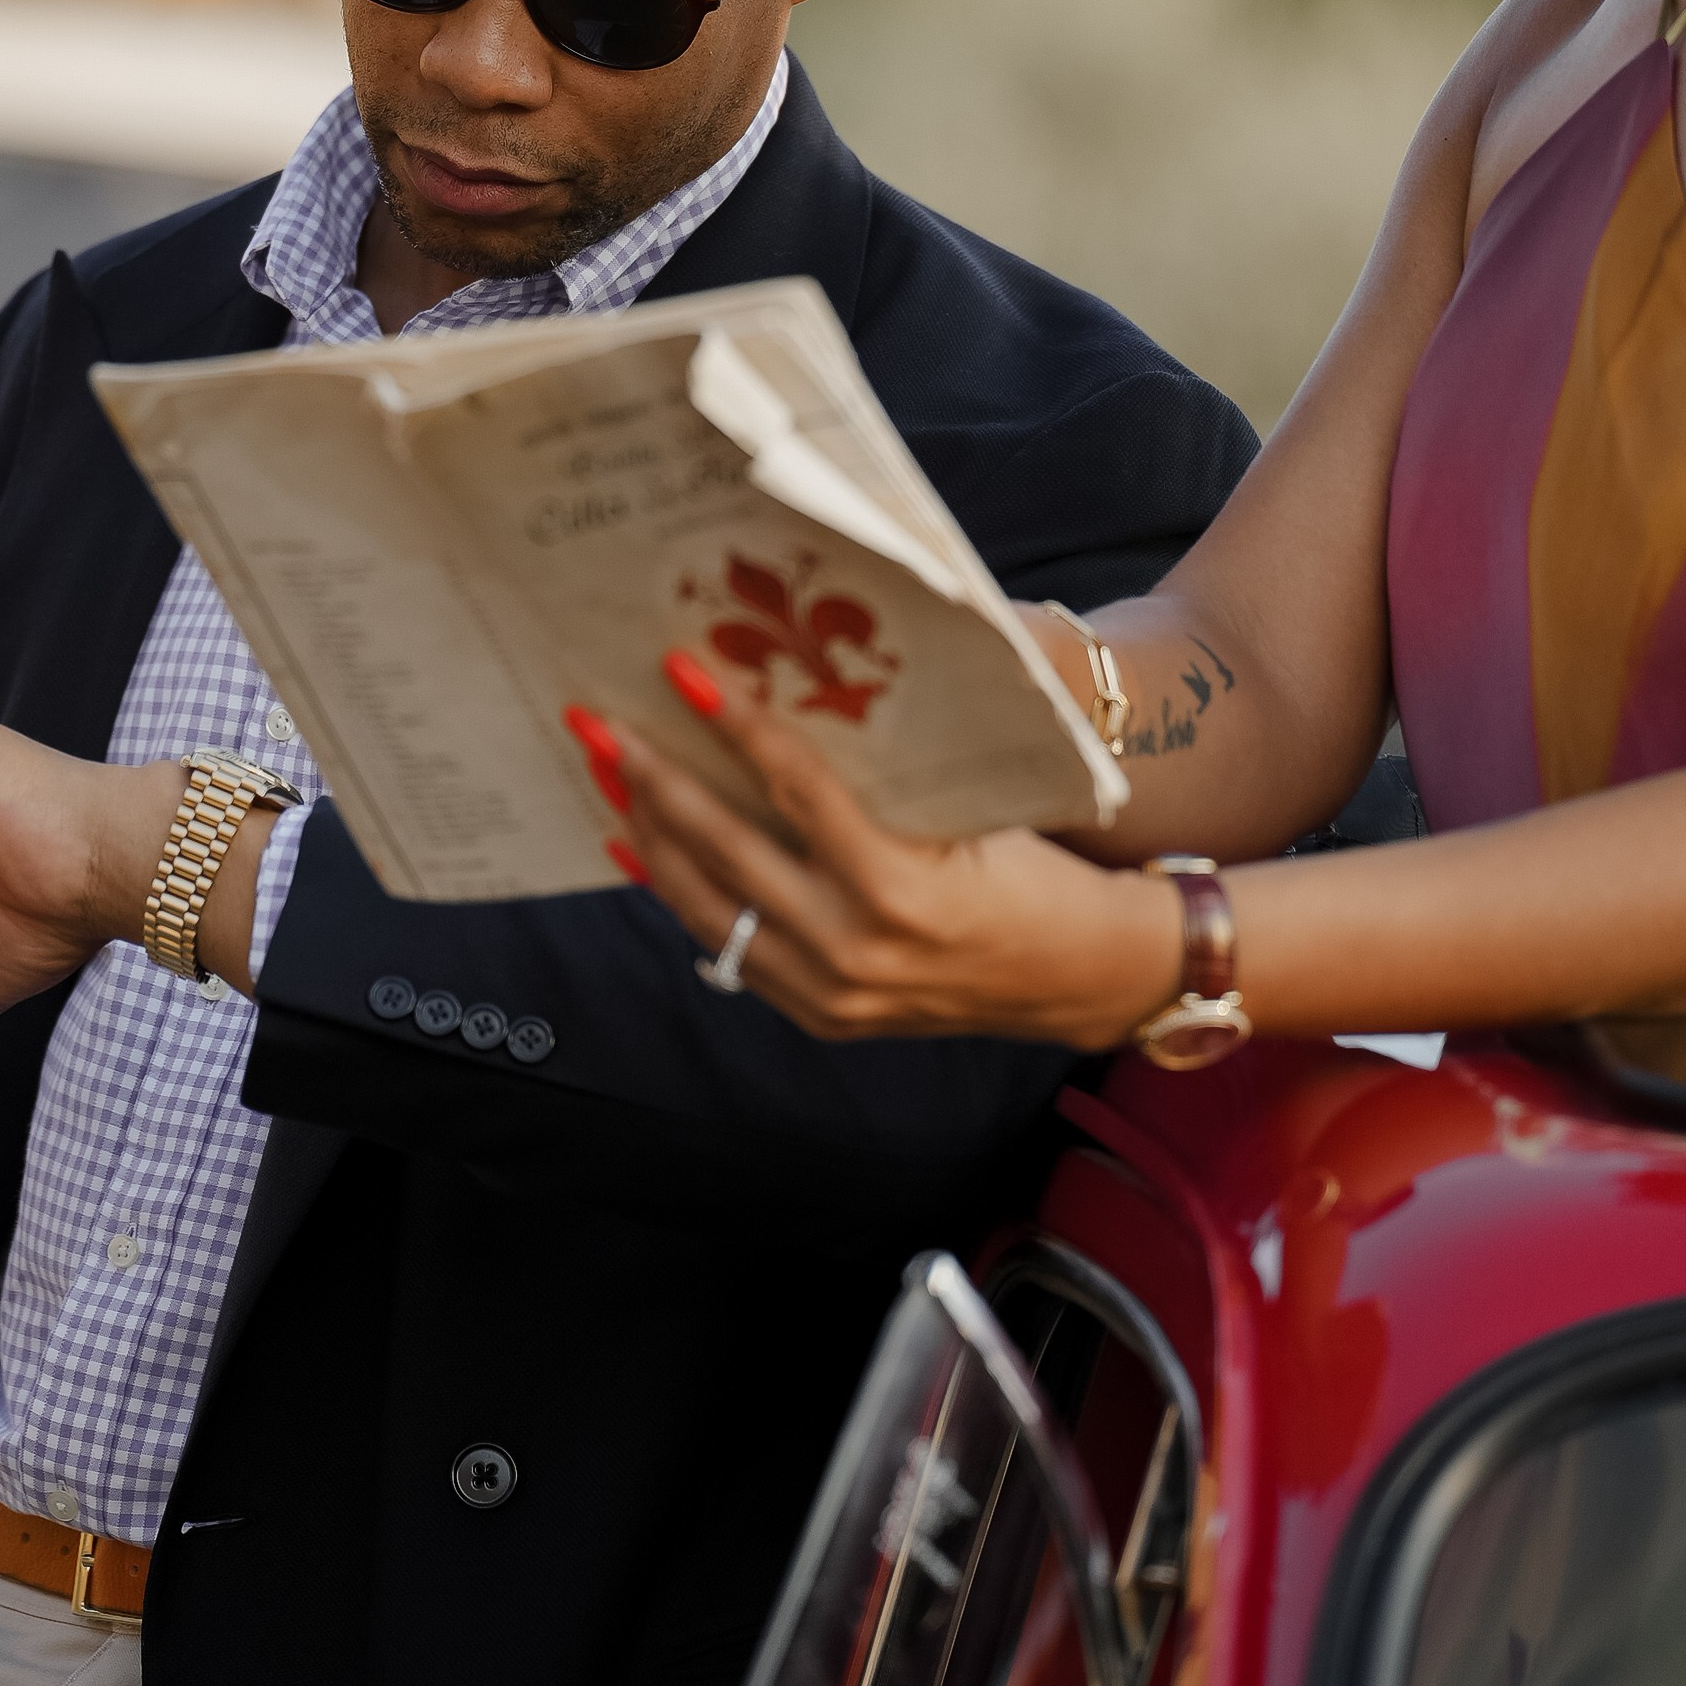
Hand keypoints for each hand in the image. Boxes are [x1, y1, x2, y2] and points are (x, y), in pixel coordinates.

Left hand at [578, 661, 1183, 1049]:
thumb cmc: (1043, 869)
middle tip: (596, 721)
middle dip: (651, 779)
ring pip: (707, 907)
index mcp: (904, 886)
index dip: (736, 723)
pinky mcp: (824, 1016)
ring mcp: (833, 992)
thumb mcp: (977, 808)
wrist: (1089, 977)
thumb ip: (891, 769)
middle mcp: (856, 948)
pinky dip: (681, 896)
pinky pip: (727, 950)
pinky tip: (641, 850)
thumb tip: (802, 680)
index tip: (680, 669)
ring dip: (649, 835)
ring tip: (606, 774)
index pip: (797, 789)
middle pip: (726, 851)